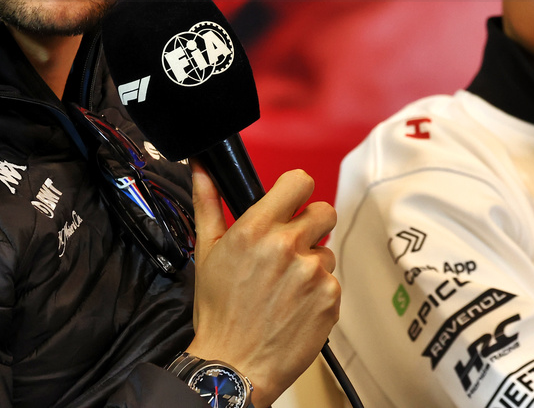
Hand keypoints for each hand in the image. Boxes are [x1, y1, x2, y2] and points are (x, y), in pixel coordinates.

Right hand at [186, 163, 339, 407]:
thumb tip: (202, 168)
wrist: (234, 364)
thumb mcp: (207, 252)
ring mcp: (313, 273)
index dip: (297, 190)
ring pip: (326, 250)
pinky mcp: (330, 298)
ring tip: (285, 286)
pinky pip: (331, 281)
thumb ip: (208, 203)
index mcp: (256, 229)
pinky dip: (317, 291)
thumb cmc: (219, 311)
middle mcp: (287, 246)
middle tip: (289, 246)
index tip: (291, 201)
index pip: (299, 182)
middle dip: (309, 224)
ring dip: (311, 262)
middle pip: (324, 211)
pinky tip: (294, 305)